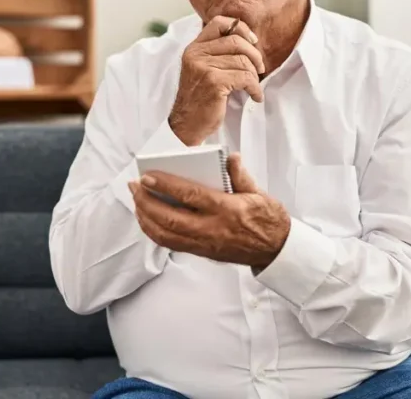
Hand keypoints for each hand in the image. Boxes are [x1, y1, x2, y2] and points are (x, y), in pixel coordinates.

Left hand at [129, 153, 289, 268]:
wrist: (276, 249)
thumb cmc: (268, 219)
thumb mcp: (258, 193)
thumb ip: (240, 175)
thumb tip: (230, 157)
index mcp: (227, 209)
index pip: (190, 196)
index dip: (165, 186)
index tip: (148, 176)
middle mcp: (213, 229)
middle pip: (170, 218)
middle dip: (147, 202)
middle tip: (135, 187)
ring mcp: (205, 244)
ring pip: (166, 235)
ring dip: (146, 218)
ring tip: (137, 202)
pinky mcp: (202, 252)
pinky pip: (171, 244)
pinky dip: (154, 232)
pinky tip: (148, 220)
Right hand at [169, 16, 265, 145]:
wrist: (187, 123)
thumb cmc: (200, 98)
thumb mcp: (204, 69)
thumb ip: (218, 53)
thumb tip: (249, 41)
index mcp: (194, 47)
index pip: (219, 23)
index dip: (241, 28)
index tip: (253, 41)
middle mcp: (196, 54)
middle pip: (236, 41)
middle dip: (255, 55)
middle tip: (260, 69)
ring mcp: (203, 67)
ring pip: (243, 61)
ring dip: (255, 76)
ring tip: (254, 87)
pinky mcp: (214, 82)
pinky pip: (245, 78)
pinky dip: (255, 88)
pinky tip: (255, 96)